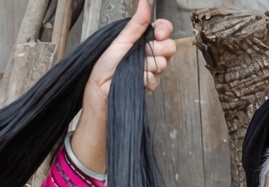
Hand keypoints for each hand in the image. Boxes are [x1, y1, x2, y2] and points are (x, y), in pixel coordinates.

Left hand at [70, 0, 176, 173]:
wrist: (99, 95)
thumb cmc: (103, 69)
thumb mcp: (119, 42)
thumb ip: (135, 25)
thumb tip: (144, 3)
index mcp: (140, 39)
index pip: (163, 29)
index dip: (164, 30)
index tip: (158, 33)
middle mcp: (147, 53)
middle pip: (168, 46)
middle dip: (156, 51)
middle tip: (142, 56)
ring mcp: (150, 70)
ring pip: (162, 64)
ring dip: (147, 68)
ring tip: (133, 71)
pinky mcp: (149, 85)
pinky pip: (155, 80)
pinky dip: (144, 81)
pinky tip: (135, 82)